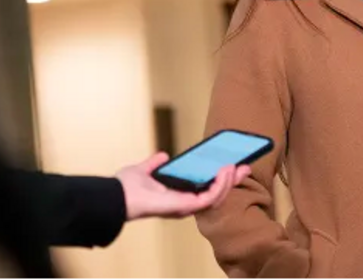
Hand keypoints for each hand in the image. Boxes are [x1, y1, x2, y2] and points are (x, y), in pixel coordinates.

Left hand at [115, 152, 250, 220]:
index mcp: (177, 196)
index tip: (232, 166)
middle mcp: (184, 204)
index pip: (205, 189)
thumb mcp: (144, 170)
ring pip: (217, 196)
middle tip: (245, 166)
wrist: (117, 195)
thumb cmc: (126, 187)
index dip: (220, 180)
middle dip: (232, 181)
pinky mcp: (186, 206)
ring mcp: (186, 206)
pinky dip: (221, 185)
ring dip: (229, 181)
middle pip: (216, 194)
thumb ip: (154, 164)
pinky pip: (210, 197)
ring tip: (236, 166)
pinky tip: (226, 171)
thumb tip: (163, 156)